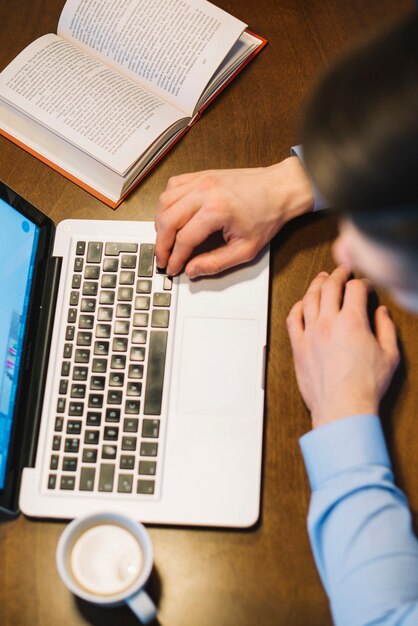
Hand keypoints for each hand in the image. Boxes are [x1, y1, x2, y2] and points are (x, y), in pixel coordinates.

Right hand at [155, 157, 313, 276]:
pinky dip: (166, 203)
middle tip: (162, 259)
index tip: (172, 268)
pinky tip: (171, 215)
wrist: (280, 188)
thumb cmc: (267, 215)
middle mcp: (204, 192)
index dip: (174, 258)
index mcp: (216, 210)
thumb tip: (192, 270)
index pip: (183, 239)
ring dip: (160, 223)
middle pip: (167, 220)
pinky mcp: (201, 175)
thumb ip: (216, 263)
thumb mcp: (246, 249)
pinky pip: (172, 186)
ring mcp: (201, 180)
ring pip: (165, 202)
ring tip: (164, 240)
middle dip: (161, 244)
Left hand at [286, 266, 399, 428]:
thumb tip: (381, 313)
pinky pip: (292, 319)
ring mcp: (310, 334)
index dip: (363, 282)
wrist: (342, 409)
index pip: (355, 288)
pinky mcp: (298, 347)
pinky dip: (297, 306)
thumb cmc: (365, 387)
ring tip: (322, 279)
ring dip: (316, 284)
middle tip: (343, 271)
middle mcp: (328, 323)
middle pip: (330, 286)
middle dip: (338, 274)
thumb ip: (386, 329)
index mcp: (352, 322)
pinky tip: (302, 303)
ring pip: (309, 298)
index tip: (366, 286)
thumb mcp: (389, 355)